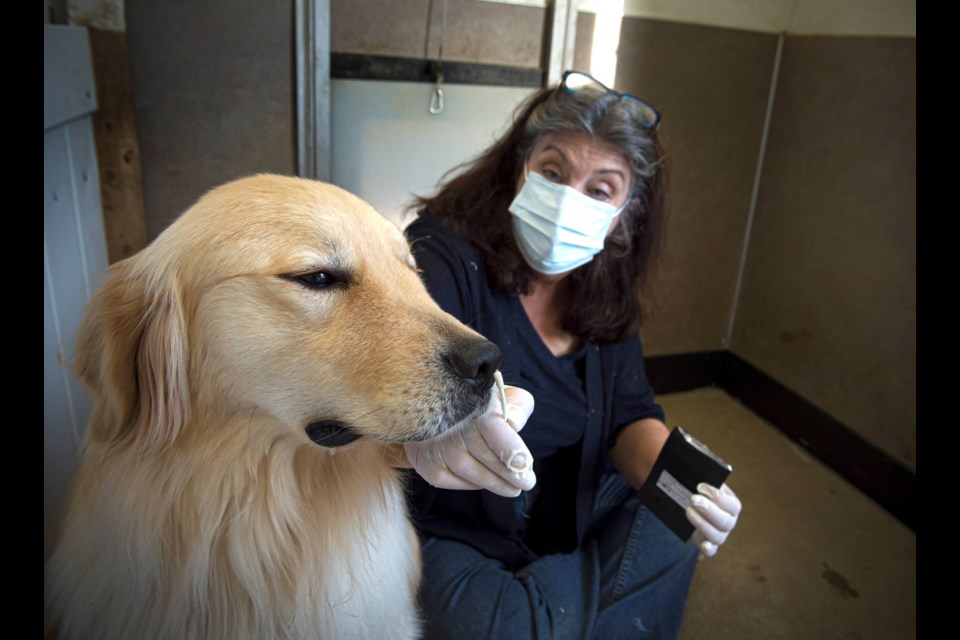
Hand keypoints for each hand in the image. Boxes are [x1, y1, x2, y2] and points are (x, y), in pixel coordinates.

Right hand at [405, 386, 535, 497]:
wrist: (431, 395)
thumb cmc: (476, 396)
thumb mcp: (502, 391)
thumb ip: (517, 406)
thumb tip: (515, 425)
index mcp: (476, 405)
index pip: (498, 435)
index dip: (513, 453)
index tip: (525, 467)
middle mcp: (452, 425)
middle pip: (486, 459)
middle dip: (509, 475)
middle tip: (526, 483)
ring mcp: (434, 443)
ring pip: (468, 473)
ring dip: (492, 484)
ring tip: (510, 488)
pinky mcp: (421, 458)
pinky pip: (447, 480)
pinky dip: (467, 484)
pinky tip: (482, 483)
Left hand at [686, 483, 740, 556]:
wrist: (692, 504)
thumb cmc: (700, 491)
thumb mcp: (703, 482)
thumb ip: (703, 476)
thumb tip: (695, 471)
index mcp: (732, 506)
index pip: (731, 504)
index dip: (717, 496)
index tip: (701, 486)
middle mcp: (729, 522)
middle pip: (725, 521)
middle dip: (708, 509)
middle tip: (693, 498)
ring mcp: (720, 535)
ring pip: (716, 535)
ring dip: (702, 523)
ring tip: (688, 510)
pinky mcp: (708, 545)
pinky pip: (711, 551)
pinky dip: (708, 549)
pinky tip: (703, 544)